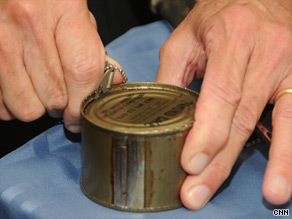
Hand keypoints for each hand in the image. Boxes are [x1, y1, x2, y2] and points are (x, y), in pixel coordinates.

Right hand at [0, 0, 122, 132]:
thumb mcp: (78, 15)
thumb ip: (94, 49)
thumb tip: (114, 81)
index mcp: (65, 11)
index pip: (82, 71)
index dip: (84, 103)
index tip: (80, 116)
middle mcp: (29, 23)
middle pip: (54, 96)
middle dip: (62, 106)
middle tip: (62, 97)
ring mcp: (1, 38)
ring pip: (26, 107)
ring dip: (37, 106)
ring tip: (39, 90)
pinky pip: (0, 105)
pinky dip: (11, 104)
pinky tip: (19, 87)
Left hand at [157, 0, 291, 208]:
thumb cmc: (219, 16)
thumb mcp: (186, 39)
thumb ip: (172, 78)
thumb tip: (160, 118)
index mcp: (231, 37)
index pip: (220, 94)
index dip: (206, 133)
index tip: (190, 164)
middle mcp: (267, 51)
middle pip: (243, 116)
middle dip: (220, 161)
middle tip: (198, 192)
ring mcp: (290, 66)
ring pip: (279, 121)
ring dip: (274, 162)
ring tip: (270, 194)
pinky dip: (291, 147)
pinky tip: (286, 173)